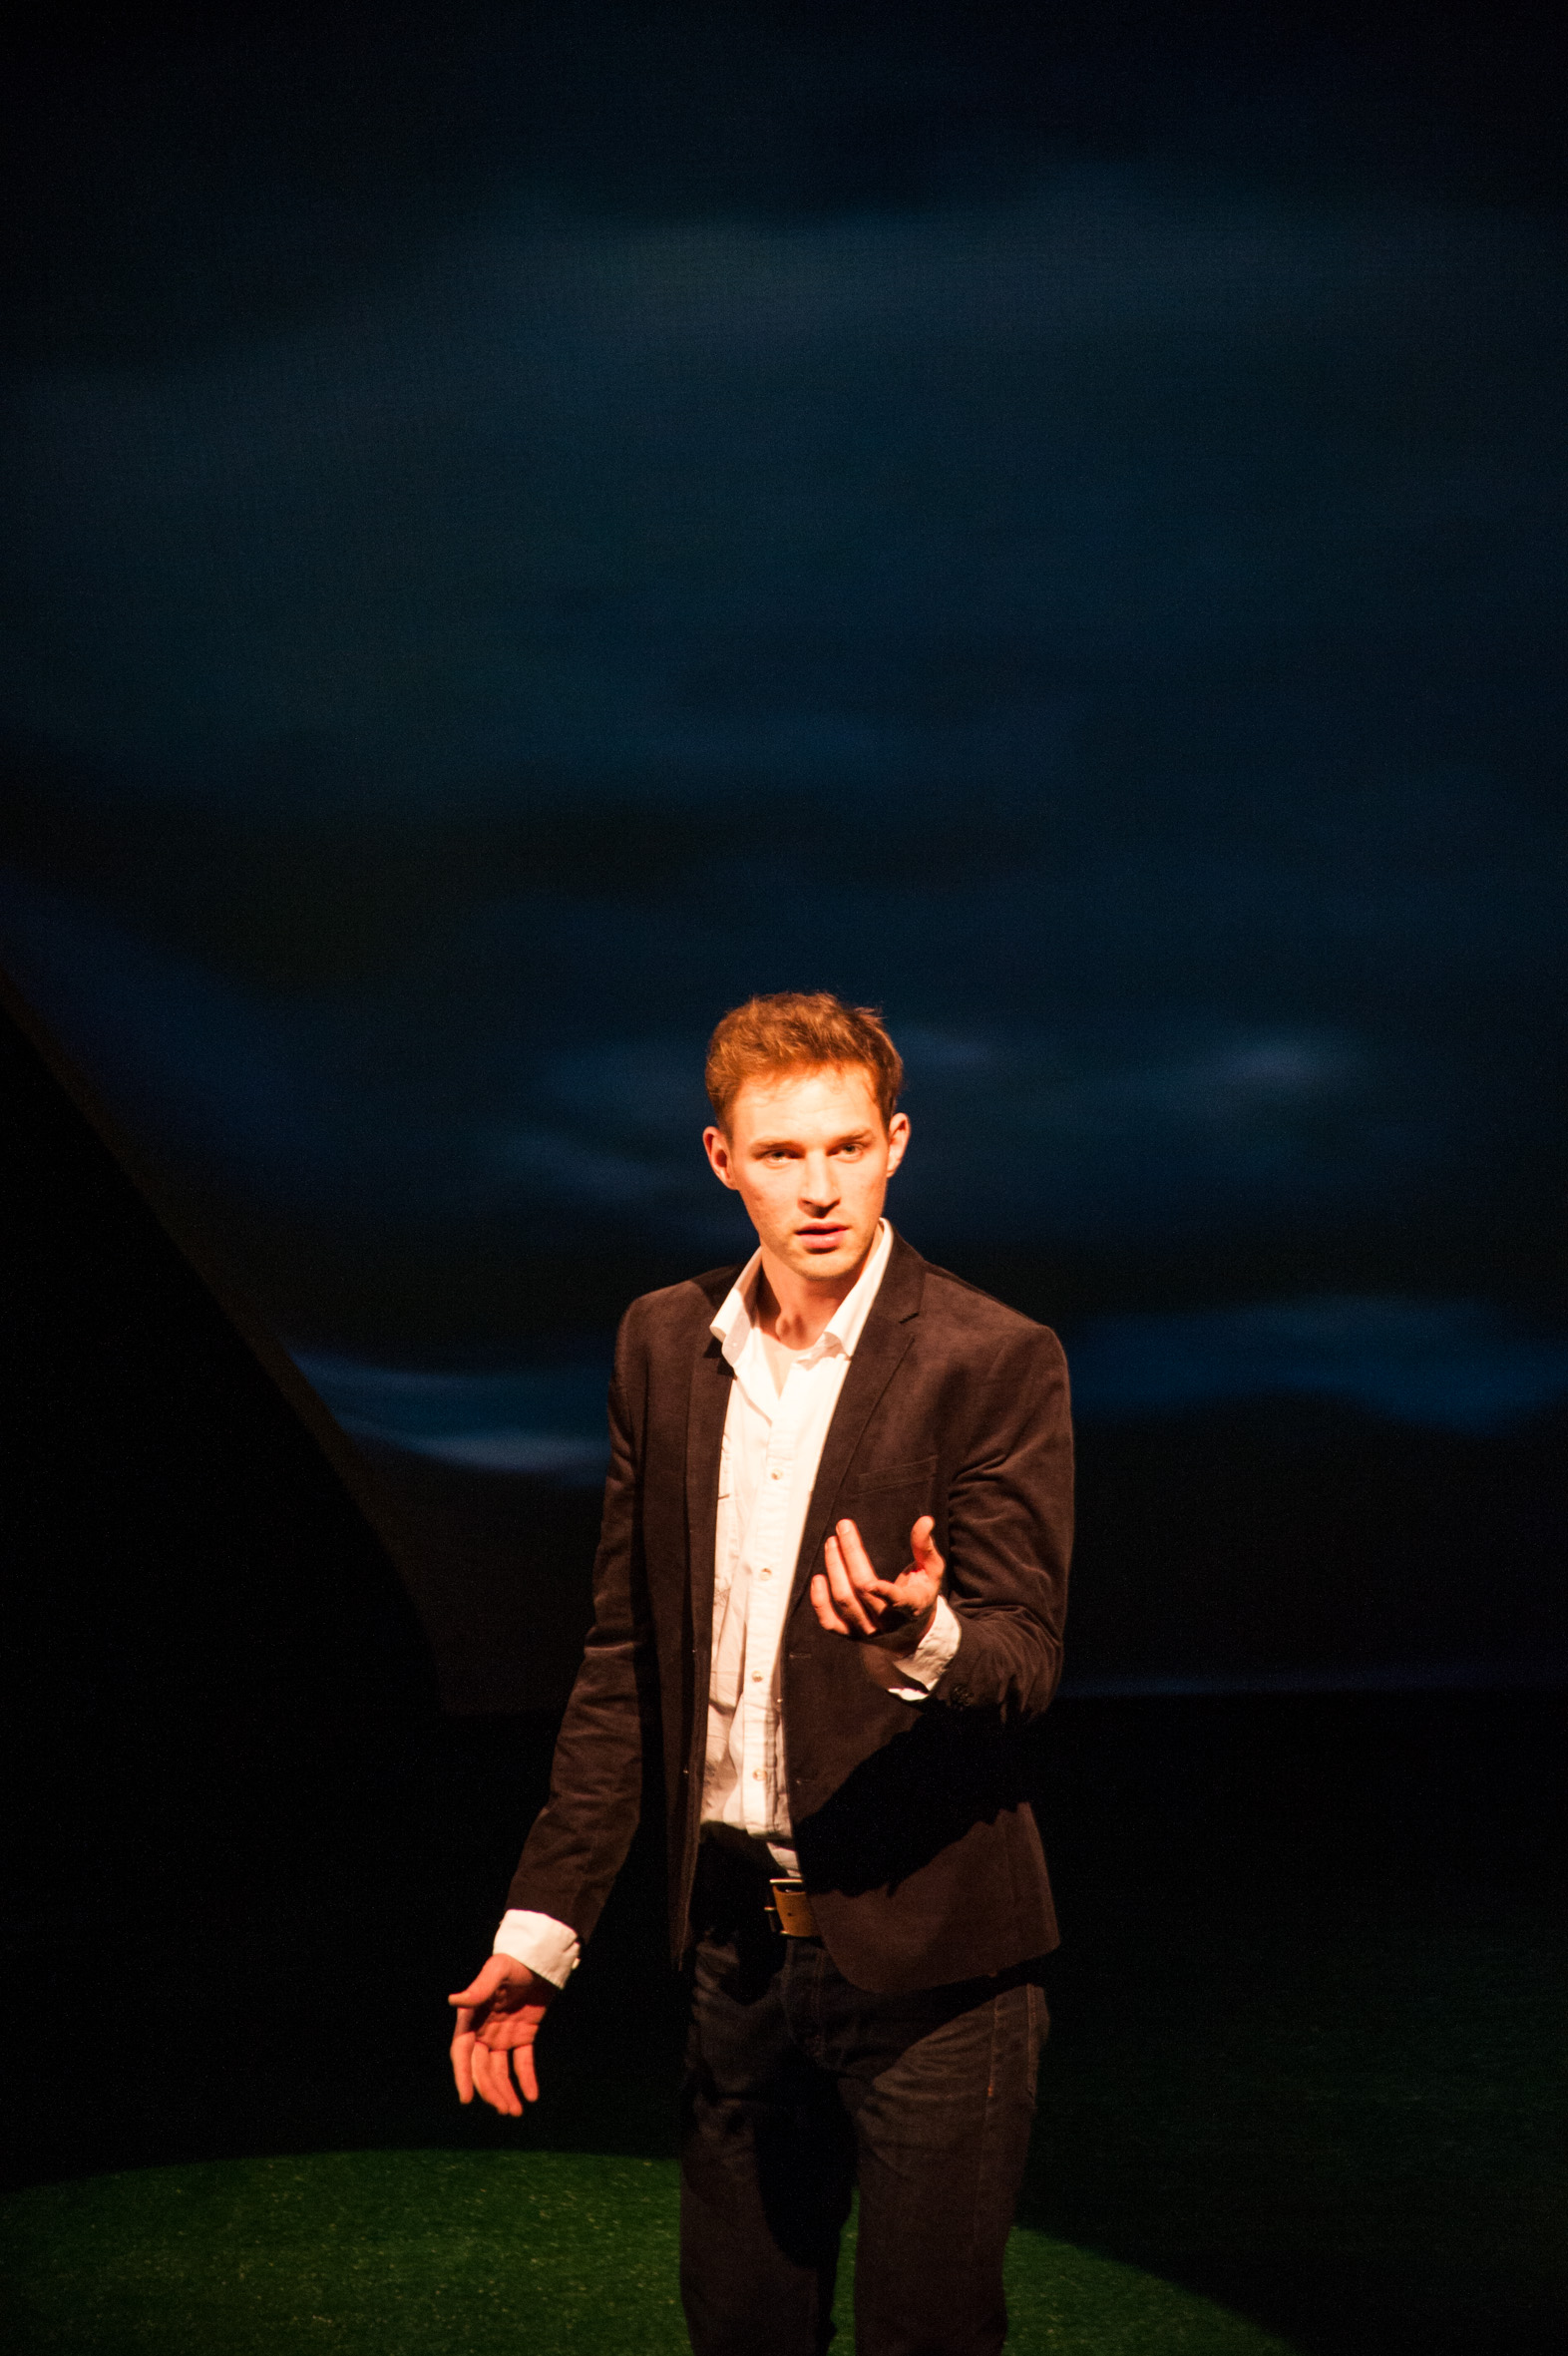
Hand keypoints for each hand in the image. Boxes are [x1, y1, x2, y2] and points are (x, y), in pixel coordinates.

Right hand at [448, 1955, 557, 2115]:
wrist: (540, 1958)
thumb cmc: (514, 1961)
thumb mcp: (498, 1971)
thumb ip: (479, 1989)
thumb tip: (454, 2000)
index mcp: (472, 2018)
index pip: (462, 2052)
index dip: (462, 2075)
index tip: (467, 2098)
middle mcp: (484, 2031)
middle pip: (482, 2068)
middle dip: (490, 2090)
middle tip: (503, 2109)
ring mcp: (503, 2036)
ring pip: (500, 2071)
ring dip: (506, 2091)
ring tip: (515, 2111)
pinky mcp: (523, 2036)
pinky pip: (522, 2062)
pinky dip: (526, 2079)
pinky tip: (531, 2096)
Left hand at [811, 1515, 944, 1652]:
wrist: (911, 1634)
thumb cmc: (921, 1595)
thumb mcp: (932, 1572)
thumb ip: (926, 1547)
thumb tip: (925, 1520)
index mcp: (912, 1606)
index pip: (897, 1600)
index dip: (884, 1590)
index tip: (870, 1576)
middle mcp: (888, 1622)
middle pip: (862, 1588)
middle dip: (850, 1554)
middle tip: (843, 1527)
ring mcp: (868, 1630)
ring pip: (844, 1600)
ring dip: (834, 1568)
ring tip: (832, 1543)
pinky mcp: (852, 1635)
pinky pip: (829, 1622)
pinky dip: (819, 1601)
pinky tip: (818, 1579)